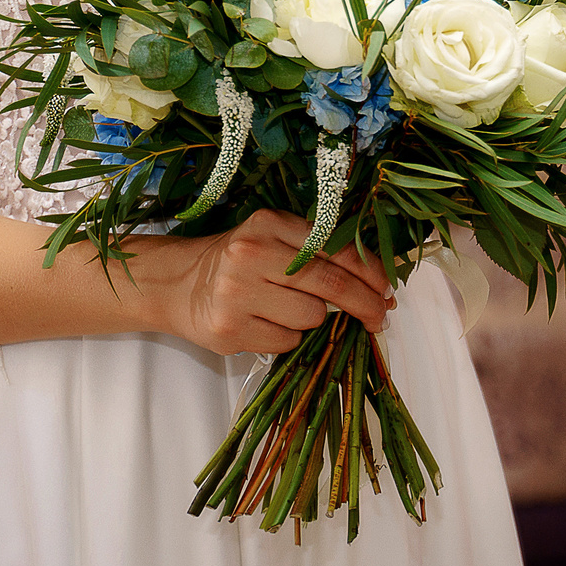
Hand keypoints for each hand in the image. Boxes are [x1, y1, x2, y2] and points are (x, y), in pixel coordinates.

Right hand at [130, 209, 393, 354]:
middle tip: (380, 318)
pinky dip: (287, 338)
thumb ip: (317, 252)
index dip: (370, 273)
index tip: (388, 291)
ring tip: (286, 310)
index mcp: (269, 223)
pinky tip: (266, 324)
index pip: (335, 249)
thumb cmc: (240, 261)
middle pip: (330, 285)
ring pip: (310, 318)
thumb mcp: (274, 238)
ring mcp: (237, 293)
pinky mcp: (228, 330)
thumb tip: (377, 286)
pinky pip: (286, 342)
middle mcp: (251, 254)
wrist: (177, 284)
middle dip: (364, 305)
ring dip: (312, 321)